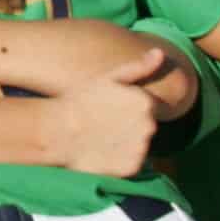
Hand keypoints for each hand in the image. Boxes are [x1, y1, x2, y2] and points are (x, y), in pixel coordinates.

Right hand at [46, 50, 170, 176]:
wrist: (59, 132)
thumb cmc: (80, 100)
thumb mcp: (108, 77)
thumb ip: (139, 67)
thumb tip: (160, 52)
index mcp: (147, 102)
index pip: (151, 107)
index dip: (132, 107)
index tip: (113, 109)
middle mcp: (149, 126)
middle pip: (147, 126)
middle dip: (132, 125)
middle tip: (106, 122)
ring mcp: (141, 149)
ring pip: (141, 145)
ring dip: (128, 142)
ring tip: (103, 136)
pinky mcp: (132, 168)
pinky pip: (133, 162)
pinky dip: (122, 159)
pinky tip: (104, 151)